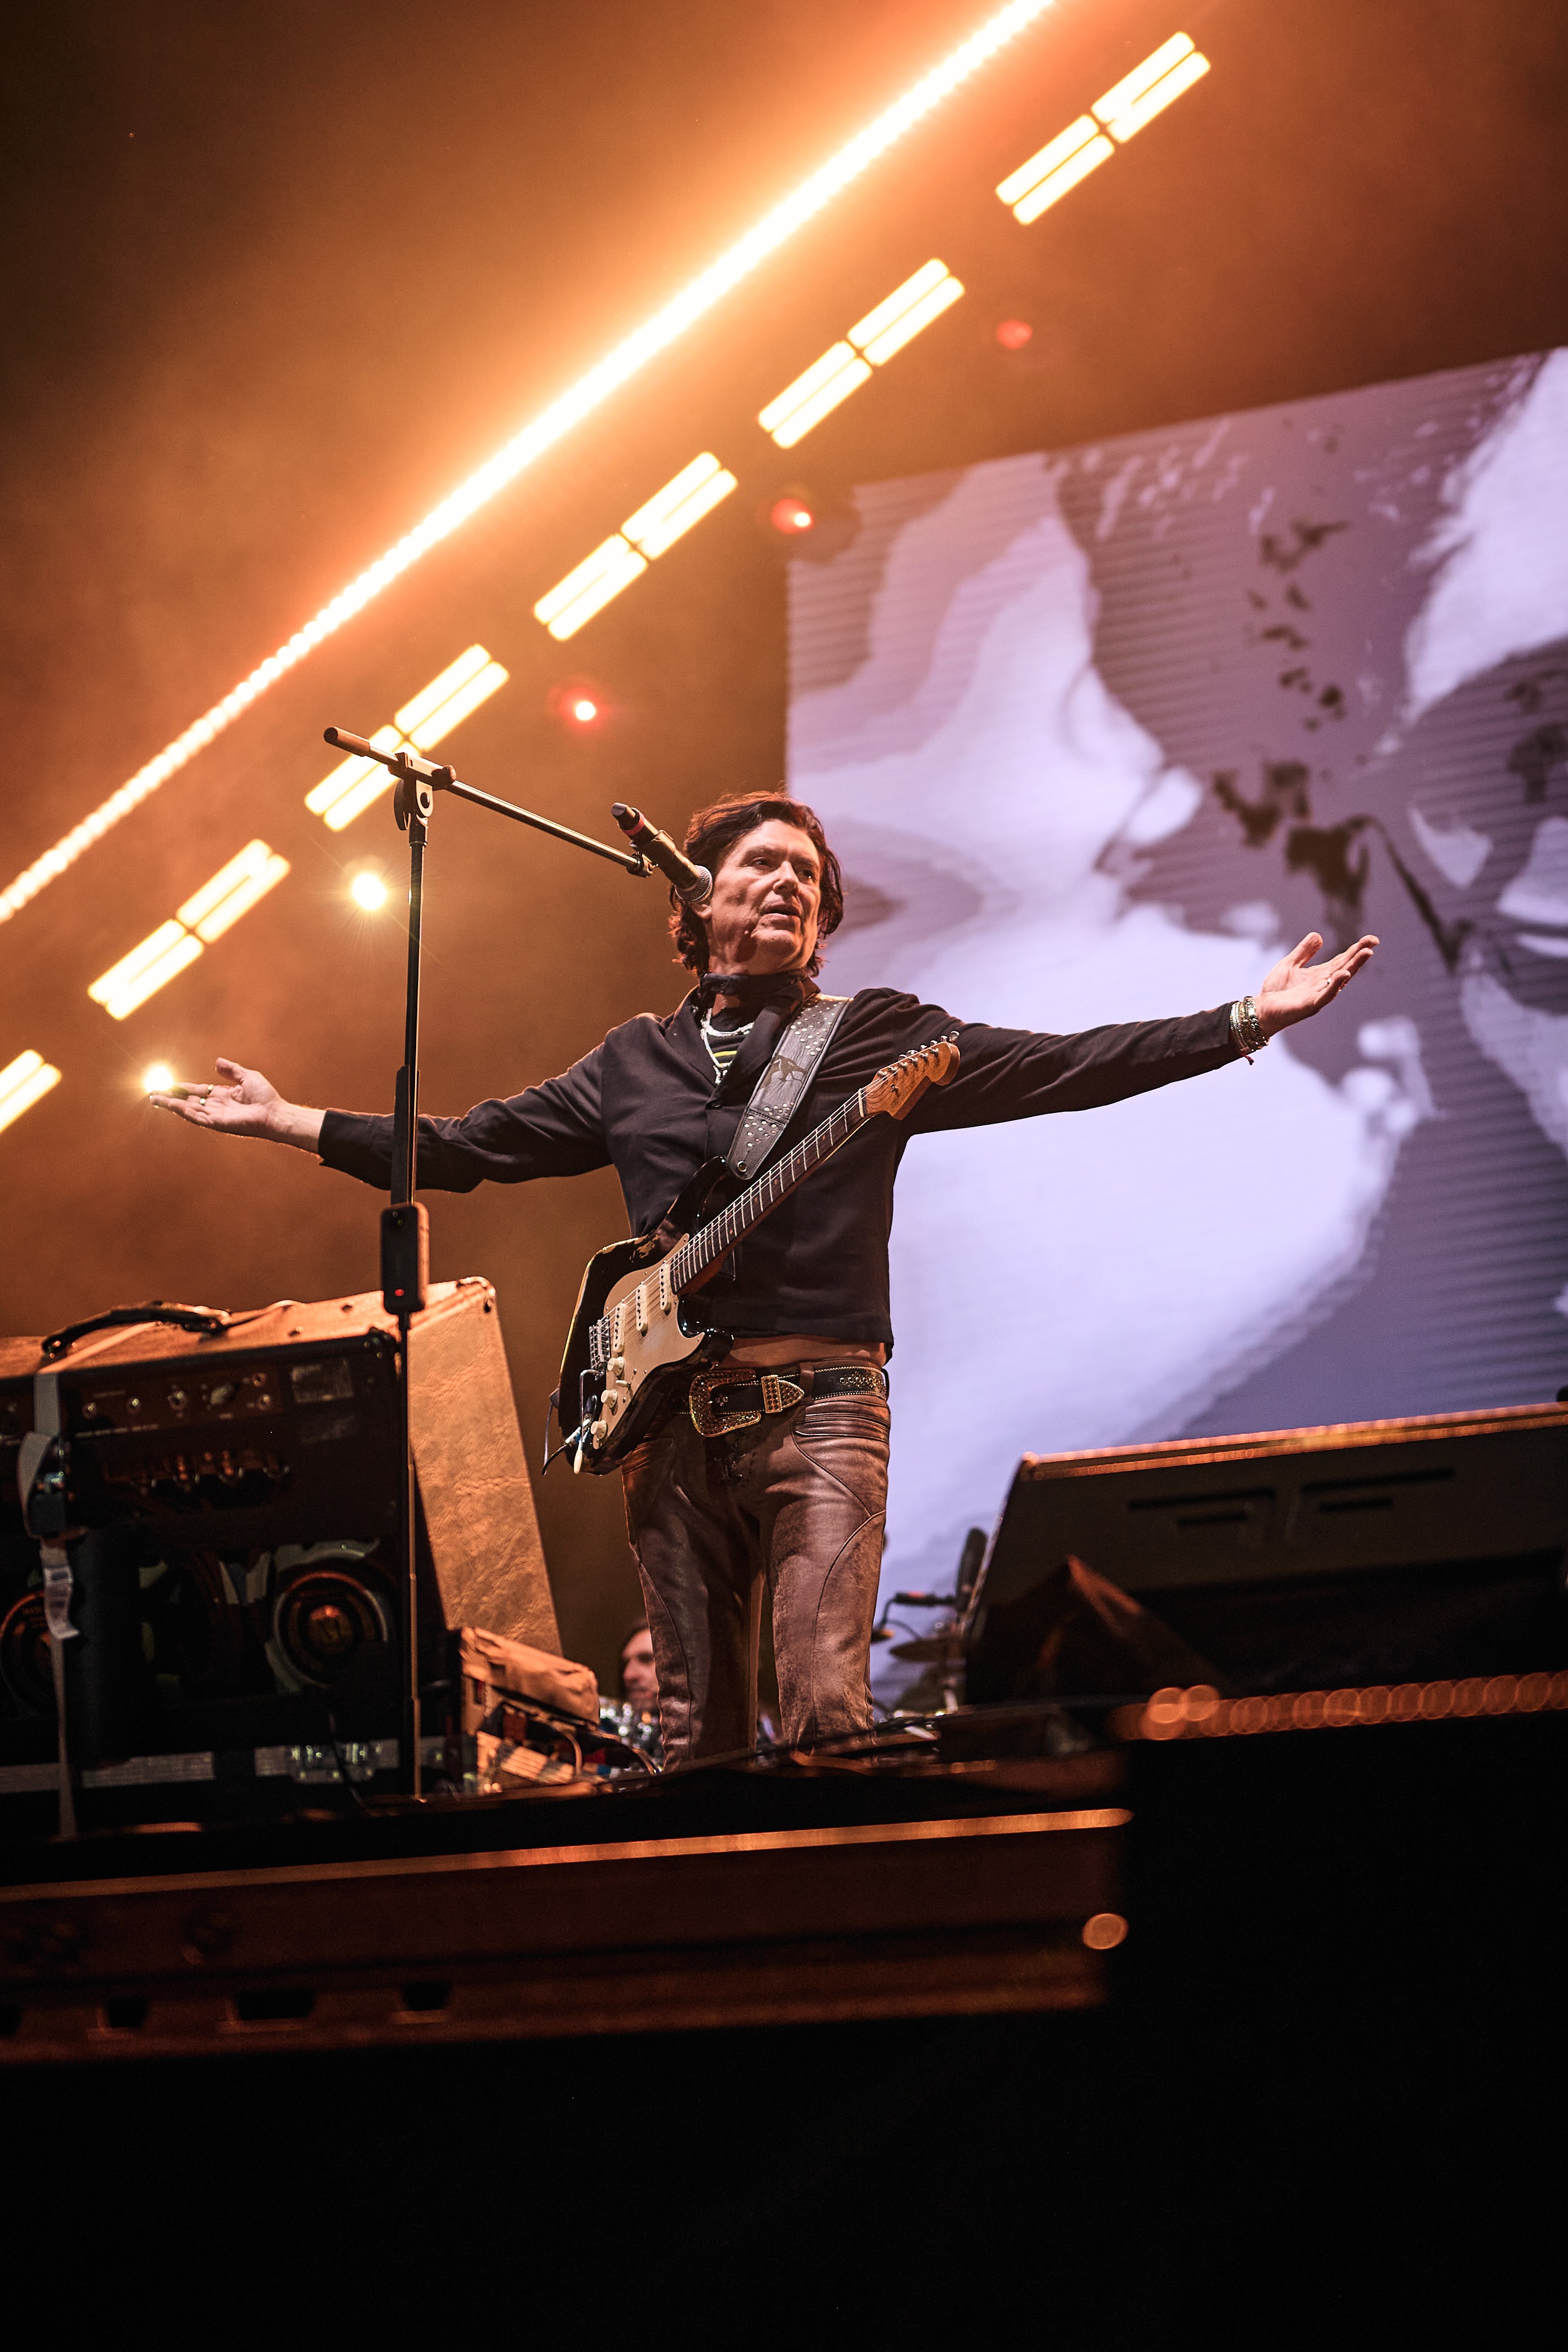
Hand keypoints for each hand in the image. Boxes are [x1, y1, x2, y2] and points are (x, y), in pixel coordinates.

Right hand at [147, 1058, 322, 1149]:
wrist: (275, 1113)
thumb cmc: (265, 1097)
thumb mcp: (247, 1077)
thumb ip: (232, 1070)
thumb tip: (217, 1062)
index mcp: (221, 1096)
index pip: (196, 1091)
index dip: (181, 1088)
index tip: (167, 1085)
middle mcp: (215, 1106)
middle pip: (187, 1101)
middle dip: (170, 1097)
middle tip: (153, 1094)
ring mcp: (215, 1115)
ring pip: (187, 1109)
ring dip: (171, 1104)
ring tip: (155, 1099)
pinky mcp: (217, 1123)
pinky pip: (196, 1116)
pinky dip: (182, 1110)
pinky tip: (171, 1105)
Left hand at [1255, 933, 1378, 1036]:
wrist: (1262, 1009)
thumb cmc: (1276, 989)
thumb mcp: (1289, 964)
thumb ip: (1304, 951)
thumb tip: (1318, 935)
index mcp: (1320, 974)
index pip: (1342, 959)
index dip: (1355, 949)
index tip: (1370, 938)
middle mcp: (1323, 984)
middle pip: (1346, 966)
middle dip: (1360, 954)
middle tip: (1373, 941)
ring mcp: (1319, 995)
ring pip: (1341, 979)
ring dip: (1354, 966)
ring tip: (1367, 953)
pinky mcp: (1311, 1005)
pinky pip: (1326, 995)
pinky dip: (1335, 985)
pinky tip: (1343, 974)